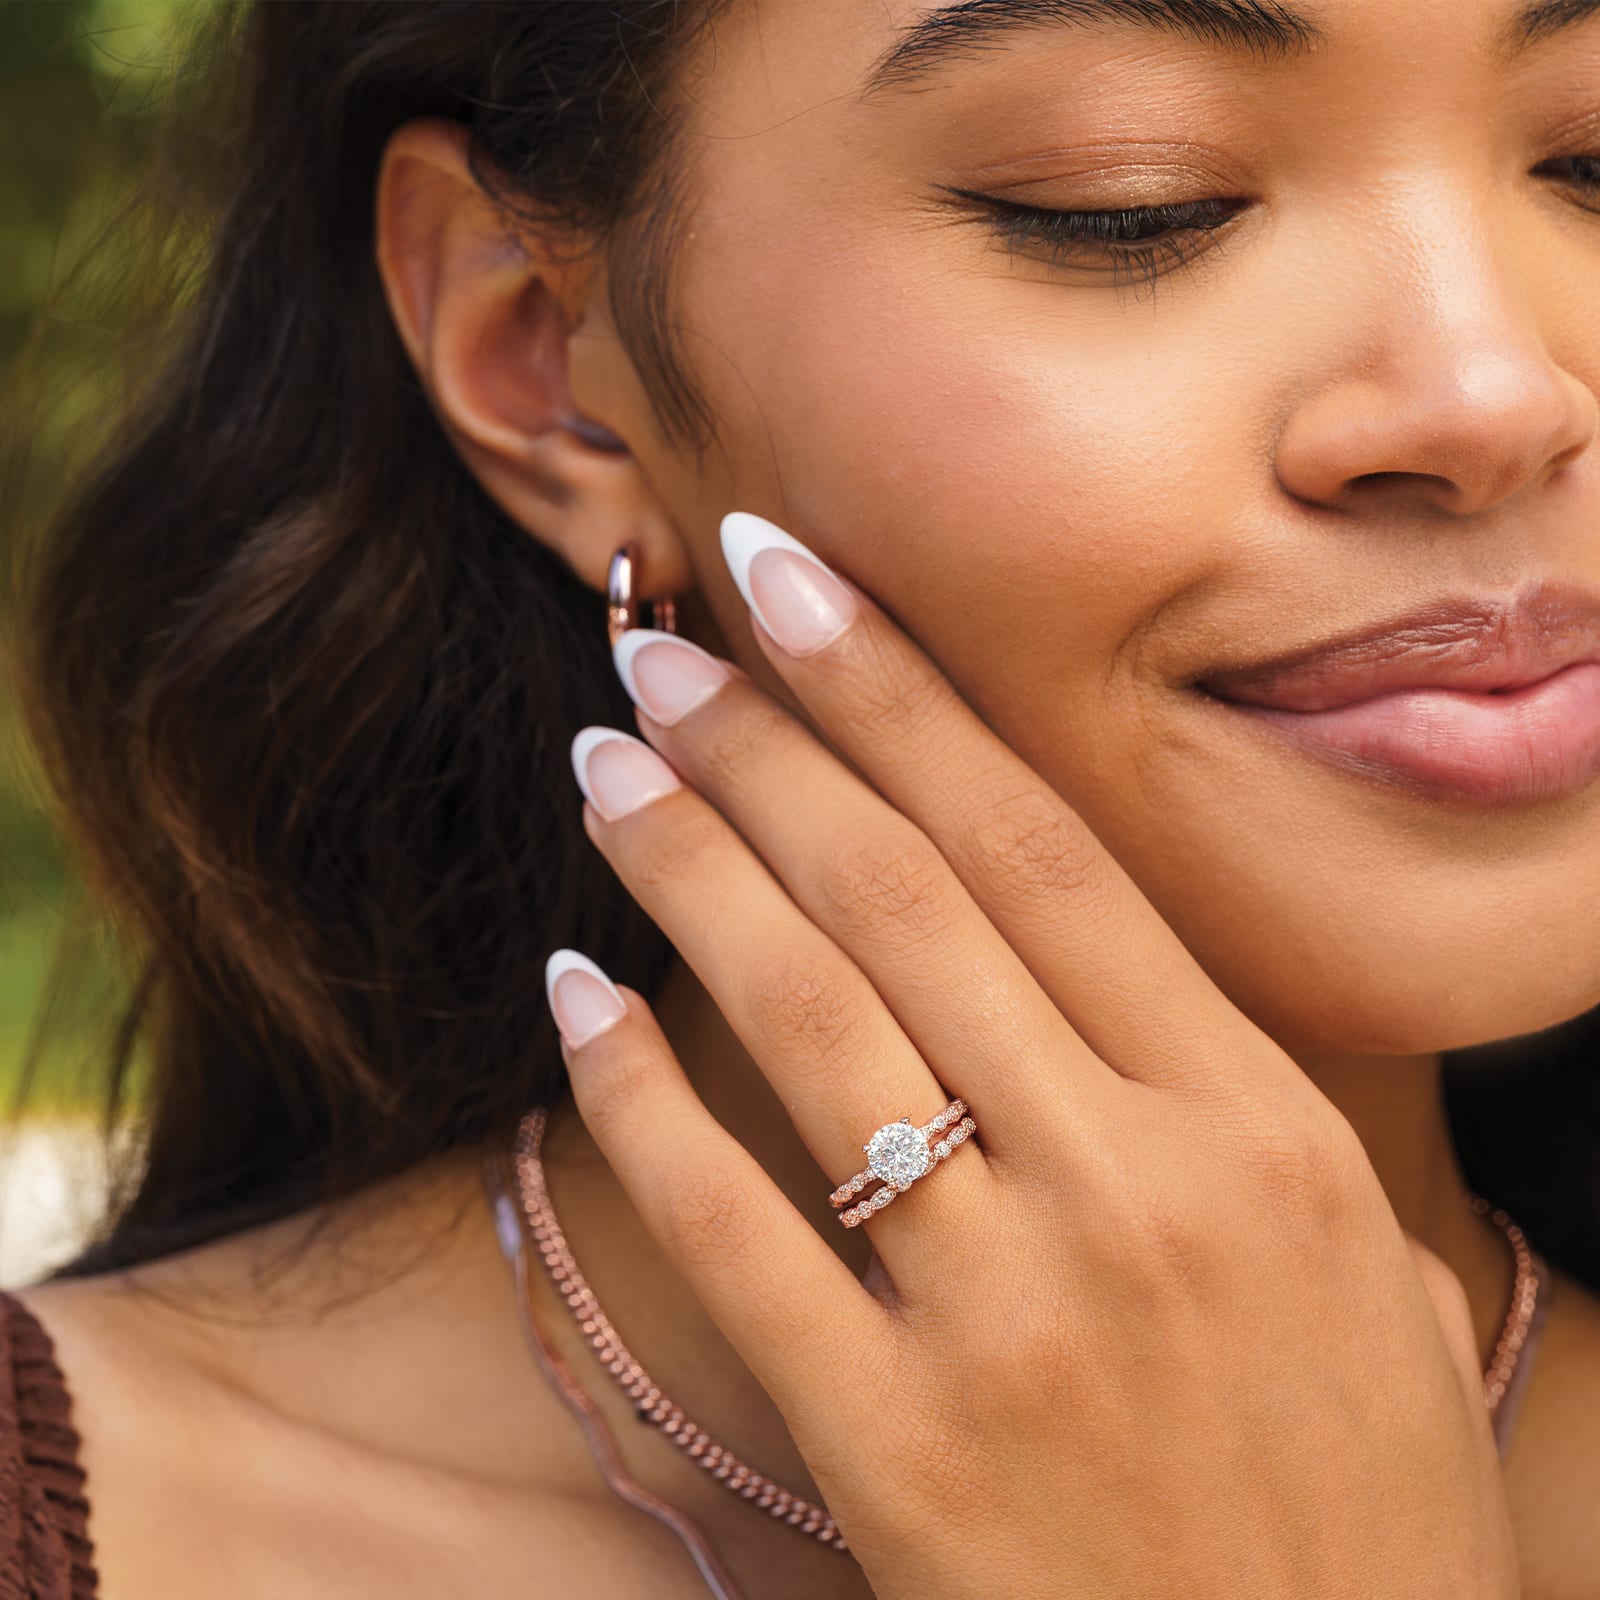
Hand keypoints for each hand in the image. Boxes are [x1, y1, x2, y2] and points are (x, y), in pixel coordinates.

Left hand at [543, 511, 1519, 1599]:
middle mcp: (1134, 1187)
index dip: (903, 697)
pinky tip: (571, 1001)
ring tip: (604, 765)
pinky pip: (734, 1228)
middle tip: (664, 648)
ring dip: (687, 871)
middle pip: (906, 899)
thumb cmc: (1361, 1504)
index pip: (1045, 847)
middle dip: (765, 746)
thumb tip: (1121, 968)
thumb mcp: (1370, 1271)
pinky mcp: (901, 1447)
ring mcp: (1010, 1316)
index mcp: (1259, 1124)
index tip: (798, 586)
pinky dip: (637, 1100)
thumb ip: (1244, 1106)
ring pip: (809, 1023)